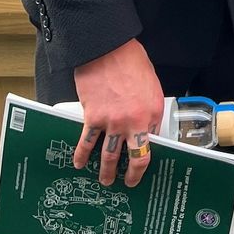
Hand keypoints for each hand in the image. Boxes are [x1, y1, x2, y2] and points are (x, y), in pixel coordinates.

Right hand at [73, 38, 163, 187]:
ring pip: (109, 156)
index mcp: (152, 112)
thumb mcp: (151, 85)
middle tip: (127, 183)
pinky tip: (79, 164)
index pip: (154, 143)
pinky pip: (86, 143)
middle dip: (131, 175)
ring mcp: (112, 122)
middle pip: (135, 158)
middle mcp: (134, 121)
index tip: (144, 166)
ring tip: (105, 180)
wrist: (108, 49)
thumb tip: (148, 127)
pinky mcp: (93, 118)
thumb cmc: (131, 62)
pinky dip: (82, 156)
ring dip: (106, 171)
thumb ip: (150, 109)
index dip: (149, 156)